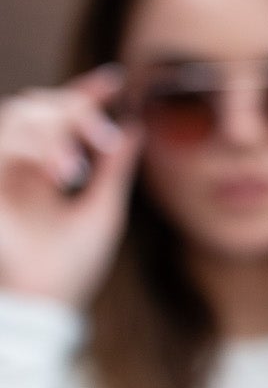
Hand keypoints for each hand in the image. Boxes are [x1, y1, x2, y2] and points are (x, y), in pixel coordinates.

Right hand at [0, 69, 141, 306]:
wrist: (43, 307)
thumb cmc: (70, 269)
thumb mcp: (102, 214)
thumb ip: (113, 171)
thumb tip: (135, 128)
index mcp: (45, 172)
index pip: (63, 120)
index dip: (85, 94)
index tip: (115, 79)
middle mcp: (20, 167)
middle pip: (38, 107)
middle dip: (74, 111)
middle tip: (105, 142)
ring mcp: (2, 173)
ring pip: (17, 116)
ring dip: (53, 131)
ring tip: (75, 171)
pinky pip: (2, 146)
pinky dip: (32, 148)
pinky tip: (59, 172)